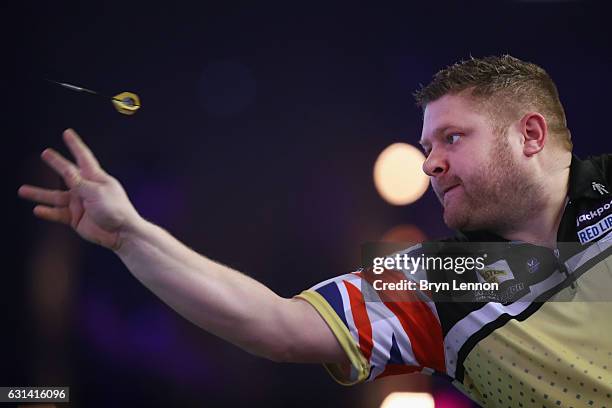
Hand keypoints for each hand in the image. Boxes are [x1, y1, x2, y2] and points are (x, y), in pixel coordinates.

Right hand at [18, 129, 141, 249]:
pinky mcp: (76, 218)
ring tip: (22, 190)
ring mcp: (80, 203)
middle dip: (56, 163)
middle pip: (66, 174)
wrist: (121, 234)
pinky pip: (57, 214)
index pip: (83, 157)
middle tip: (45, 153)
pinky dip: (47, 212)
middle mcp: (86, 189)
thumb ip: (79, 183)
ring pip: (55, 196)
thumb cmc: (116, 210)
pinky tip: (37, 209)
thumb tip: (67, 171)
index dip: (75, 145)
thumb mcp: (97, 192)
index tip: (67, 133)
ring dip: (39, 194)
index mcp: (96, 178)